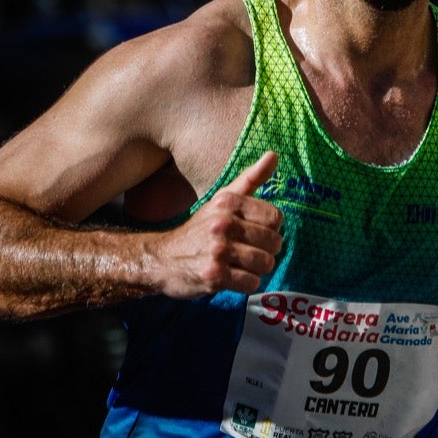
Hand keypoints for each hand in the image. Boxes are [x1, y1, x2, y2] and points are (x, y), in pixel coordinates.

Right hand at [152, 152, 283, 297]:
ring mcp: (217, 250)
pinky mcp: (213, 276)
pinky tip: (231, 276)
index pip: (275, 217)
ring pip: (265, 264)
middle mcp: (223, 224)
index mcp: (228, 203)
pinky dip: (245, 283)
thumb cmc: (198, 229)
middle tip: (248, 252)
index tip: (255, 232)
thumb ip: (250, 179)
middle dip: (266, 251)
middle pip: (274, 242)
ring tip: (240, 265)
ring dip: (257, 269)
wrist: (161, 259)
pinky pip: (251, 282)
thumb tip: (273, 154)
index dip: (270, 229)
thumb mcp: (221, 200)